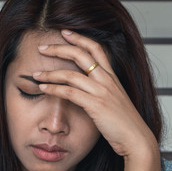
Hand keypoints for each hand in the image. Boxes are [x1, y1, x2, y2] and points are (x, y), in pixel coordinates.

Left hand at [33, 30, 158, 157]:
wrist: (136, 138)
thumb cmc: (124, 122)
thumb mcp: (115, 99)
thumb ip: (102, 90)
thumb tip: (86, 86)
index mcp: (112, 76)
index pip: (96, 48)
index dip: (80, 38)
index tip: (65, 32)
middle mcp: (107, 80)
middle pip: (81, 55)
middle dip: (59, 48)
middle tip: (42, 48)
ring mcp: (101, 91)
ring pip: (70, 74)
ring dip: (49, 73)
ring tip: (36, 74)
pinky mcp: (95, 105)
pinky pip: (69, 92)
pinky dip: (53, 89)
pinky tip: (43, 89)